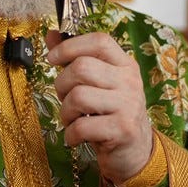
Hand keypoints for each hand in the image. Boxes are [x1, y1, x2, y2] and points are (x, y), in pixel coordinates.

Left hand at [45, 31, 153, 184]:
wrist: (136, 151)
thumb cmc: (111, 114)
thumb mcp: (99, 83)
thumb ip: (76, 58)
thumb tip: (51, 34)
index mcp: (125, 64)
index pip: (99, 41)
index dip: (71, 46)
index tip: (52, 58)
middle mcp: (130, 81)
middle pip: (82, 67)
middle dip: (62, 85)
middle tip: (65, 99)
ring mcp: (129, 105)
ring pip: (78, 96)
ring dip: (65, 112)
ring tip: (72, 119)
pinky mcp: (123, 130)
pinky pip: (82, 126)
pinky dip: (71, 134)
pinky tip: (76, 137)